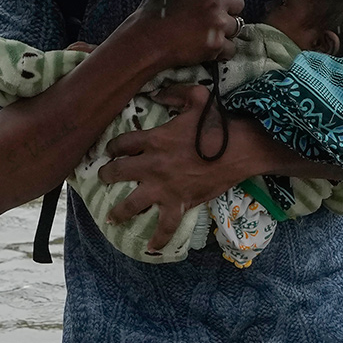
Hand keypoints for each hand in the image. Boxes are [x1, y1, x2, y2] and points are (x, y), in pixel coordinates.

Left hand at [100, 84, 241, 251]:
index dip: (113, 147)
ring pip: (132, 202)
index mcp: (154, 139)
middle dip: (107, 175)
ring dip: (119, 211)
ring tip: (111, 218)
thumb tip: (156, 93)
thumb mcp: (197, 96)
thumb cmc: (218, 123)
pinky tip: (150, 248)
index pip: (122, 143)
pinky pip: (165, 226)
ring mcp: (164, 187)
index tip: (109, 151)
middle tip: (103, 178)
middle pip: (119, 171)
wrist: (239, 149)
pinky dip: (158, 239)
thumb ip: (173, 93)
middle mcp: (152, 164)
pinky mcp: (179, 203)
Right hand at [128, 0, 244, 70]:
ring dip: (224, 25)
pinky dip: (222, 47)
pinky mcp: (216, 46)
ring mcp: (217, 26)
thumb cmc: (153, 6)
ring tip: (205, 26)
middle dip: (226, 4)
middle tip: (206, 9)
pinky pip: (231, 46)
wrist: (146, 40)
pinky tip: (206, 41)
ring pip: (236, 23)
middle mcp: (216, 3)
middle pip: (238, 0)